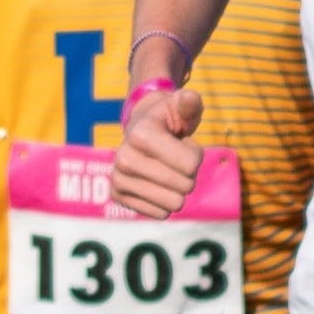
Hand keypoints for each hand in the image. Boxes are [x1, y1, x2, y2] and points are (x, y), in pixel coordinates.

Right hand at [110, 79, 208, 218]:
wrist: (140, 131)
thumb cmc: (168, 119)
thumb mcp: (181, 106)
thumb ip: (190, 102)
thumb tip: (187, 99)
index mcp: (139, 135)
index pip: (191, 165)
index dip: (196, 155)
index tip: (182, 143)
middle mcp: (123, 158)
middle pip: (184, 187)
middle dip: (188, 174)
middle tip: (174, 159)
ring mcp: (117, 179)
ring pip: (174, 204)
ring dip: (177, 189)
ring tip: (166, 170)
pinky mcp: (117, 197)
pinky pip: (161, 214)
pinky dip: (165, 202)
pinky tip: (155, 184)